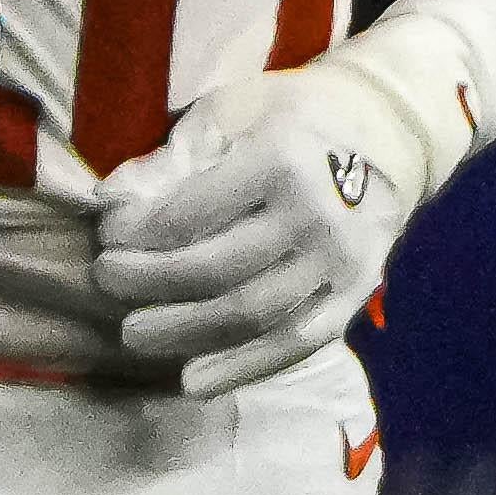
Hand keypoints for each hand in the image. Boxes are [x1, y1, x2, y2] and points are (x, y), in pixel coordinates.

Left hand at [95, 43, 451, 392]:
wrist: (388, 131)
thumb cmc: (292, 118)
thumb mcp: (229, 113)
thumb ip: (170, 158)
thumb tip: (108, 203)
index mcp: (280, 162)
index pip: (186, 217)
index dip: (132, 235)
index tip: (108, 236)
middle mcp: (316, 215)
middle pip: (214, 271)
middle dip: (146, 284)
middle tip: (107, 281)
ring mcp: (341, 260)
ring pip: (252, 315)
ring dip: (182, 333)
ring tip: (134, 333)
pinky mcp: (357, 292)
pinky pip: (298, 342)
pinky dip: (244, 368)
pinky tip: (193, 381)